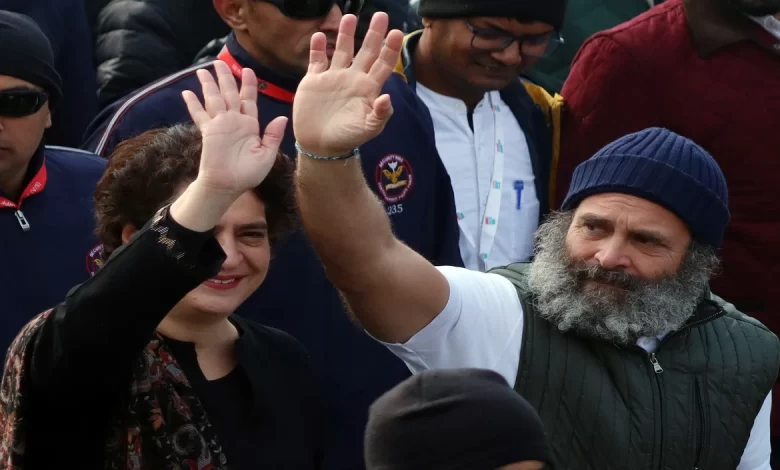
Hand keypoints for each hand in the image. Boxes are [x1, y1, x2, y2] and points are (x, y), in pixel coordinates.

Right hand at [182, 61, 287, 196]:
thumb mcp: (267, 155)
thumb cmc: (248, 174)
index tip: (247, 70)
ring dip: (209, 84)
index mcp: (250, 126)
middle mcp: (234, 121)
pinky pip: (200, 115)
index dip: (248, 85)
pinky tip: (187, 92)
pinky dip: (193, 104)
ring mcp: (220, 125)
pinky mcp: (208, 132)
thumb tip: (282, 118)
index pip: (249, 100)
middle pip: (230, 94)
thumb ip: (273, 136)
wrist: (228, 186)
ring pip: (214, 99)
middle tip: (220, 62)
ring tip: (203, 69)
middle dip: (226, 77)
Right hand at [292, 12, 403, 156]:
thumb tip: (387, 98)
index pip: (383, 64)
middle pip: (366, 51)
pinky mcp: (315, 80)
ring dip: (346, 34)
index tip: (396, 33)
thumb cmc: (347, 138)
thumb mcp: (368, 129)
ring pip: (342, 50)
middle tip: (381, 15)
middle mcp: (353, 78)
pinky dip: (317, 48)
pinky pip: (316, 60)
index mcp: (368, 88)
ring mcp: (334, 77)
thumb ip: (380, 115)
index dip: (390, 49)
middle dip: (374, 34)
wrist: (320, 145)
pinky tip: (318, 36)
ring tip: (350, 17)